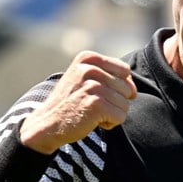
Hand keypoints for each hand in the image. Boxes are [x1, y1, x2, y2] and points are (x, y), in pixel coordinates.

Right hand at [20, 51, 136, 153]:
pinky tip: (92, 121)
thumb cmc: (71, 102)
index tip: (98, 93)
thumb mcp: (84, 79)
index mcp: (88, 58)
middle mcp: (90, 68)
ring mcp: (93, 86)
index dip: (118, 86)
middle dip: (115, 102)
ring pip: (125, 104)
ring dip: (112, 114)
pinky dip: (110, 123)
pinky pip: (121, 116)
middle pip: (128, 88)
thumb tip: (134, 88)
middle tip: (92, 105)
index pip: (125, 71)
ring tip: (91, 113)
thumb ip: (108, 75)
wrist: (47, 123)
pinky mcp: (96, 104)